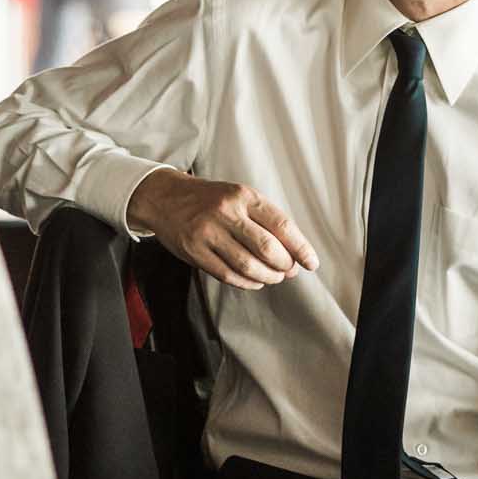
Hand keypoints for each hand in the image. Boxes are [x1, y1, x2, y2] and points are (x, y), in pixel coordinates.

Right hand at [126, 169, 318, 289]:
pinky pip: (227, 275)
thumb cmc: (210, 200)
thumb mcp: (238, 197)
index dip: (301, 247)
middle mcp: (226, 211)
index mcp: (243, 195)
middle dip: (284, 265)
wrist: (165, 197)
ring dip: (267, 277)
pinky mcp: (194, 251)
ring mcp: (208, 232)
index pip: (281, 224)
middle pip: (267, 248)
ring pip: (248, 265)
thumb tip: (293, 256)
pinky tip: (254, 282)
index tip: (312, 263)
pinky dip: (247, 283)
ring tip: (273, 278)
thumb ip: (264, 222)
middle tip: (289, 271)